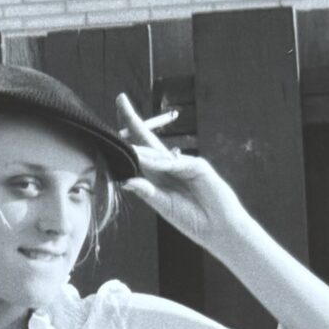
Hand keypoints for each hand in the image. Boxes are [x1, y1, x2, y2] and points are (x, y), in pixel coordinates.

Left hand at [116, 93, 250, 255]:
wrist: (218, 229)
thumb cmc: (191, 219)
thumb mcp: (164, 206)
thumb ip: (147, 192)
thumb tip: (125, 181)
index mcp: (157, 175)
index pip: (138, 152)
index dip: (126, 137)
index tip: (109, 123)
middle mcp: (168, 166)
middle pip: (146, 139)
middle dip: (132, 120)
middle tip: (120, 99)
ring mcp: (183, 164)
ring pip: (157, 153)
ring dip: (142, 149)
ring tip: (127, 146)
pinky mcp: (198, 167)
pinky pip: (176, 163)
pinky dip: (165, 164)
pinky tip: (156, 165)